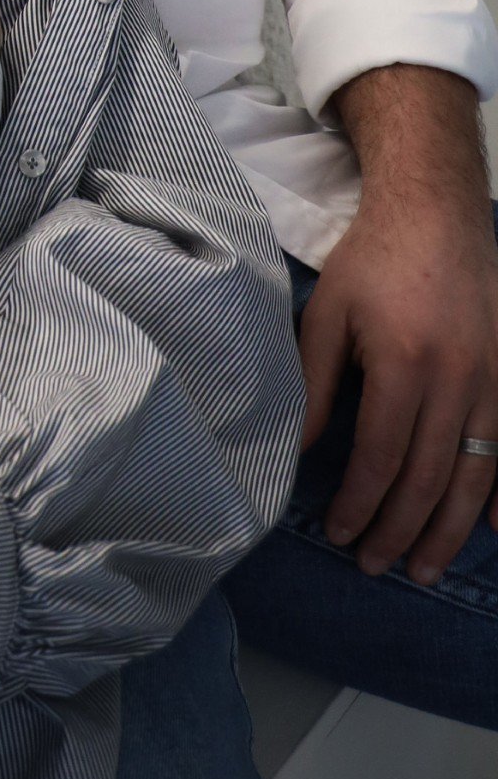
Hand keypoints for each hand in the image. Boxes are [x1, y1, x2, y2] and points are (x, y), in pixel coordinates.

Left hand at [305, 68, 497, 581]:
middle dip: (401, 531)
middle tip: (376, 566)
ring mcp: (495, 379)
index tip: (339, 534)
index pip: (383, 459)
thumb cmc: (373, 261)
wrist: (436, 211)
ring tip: (424, 566)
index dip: (360, 505)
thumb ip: (315, 385)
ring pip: (477, 473)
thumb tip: (300, 450)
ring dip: (451, 529)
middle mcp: (460, 380)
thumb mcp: (327, 315)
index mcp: (406, 365)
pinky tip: (494, 527)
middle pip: (432, 479)